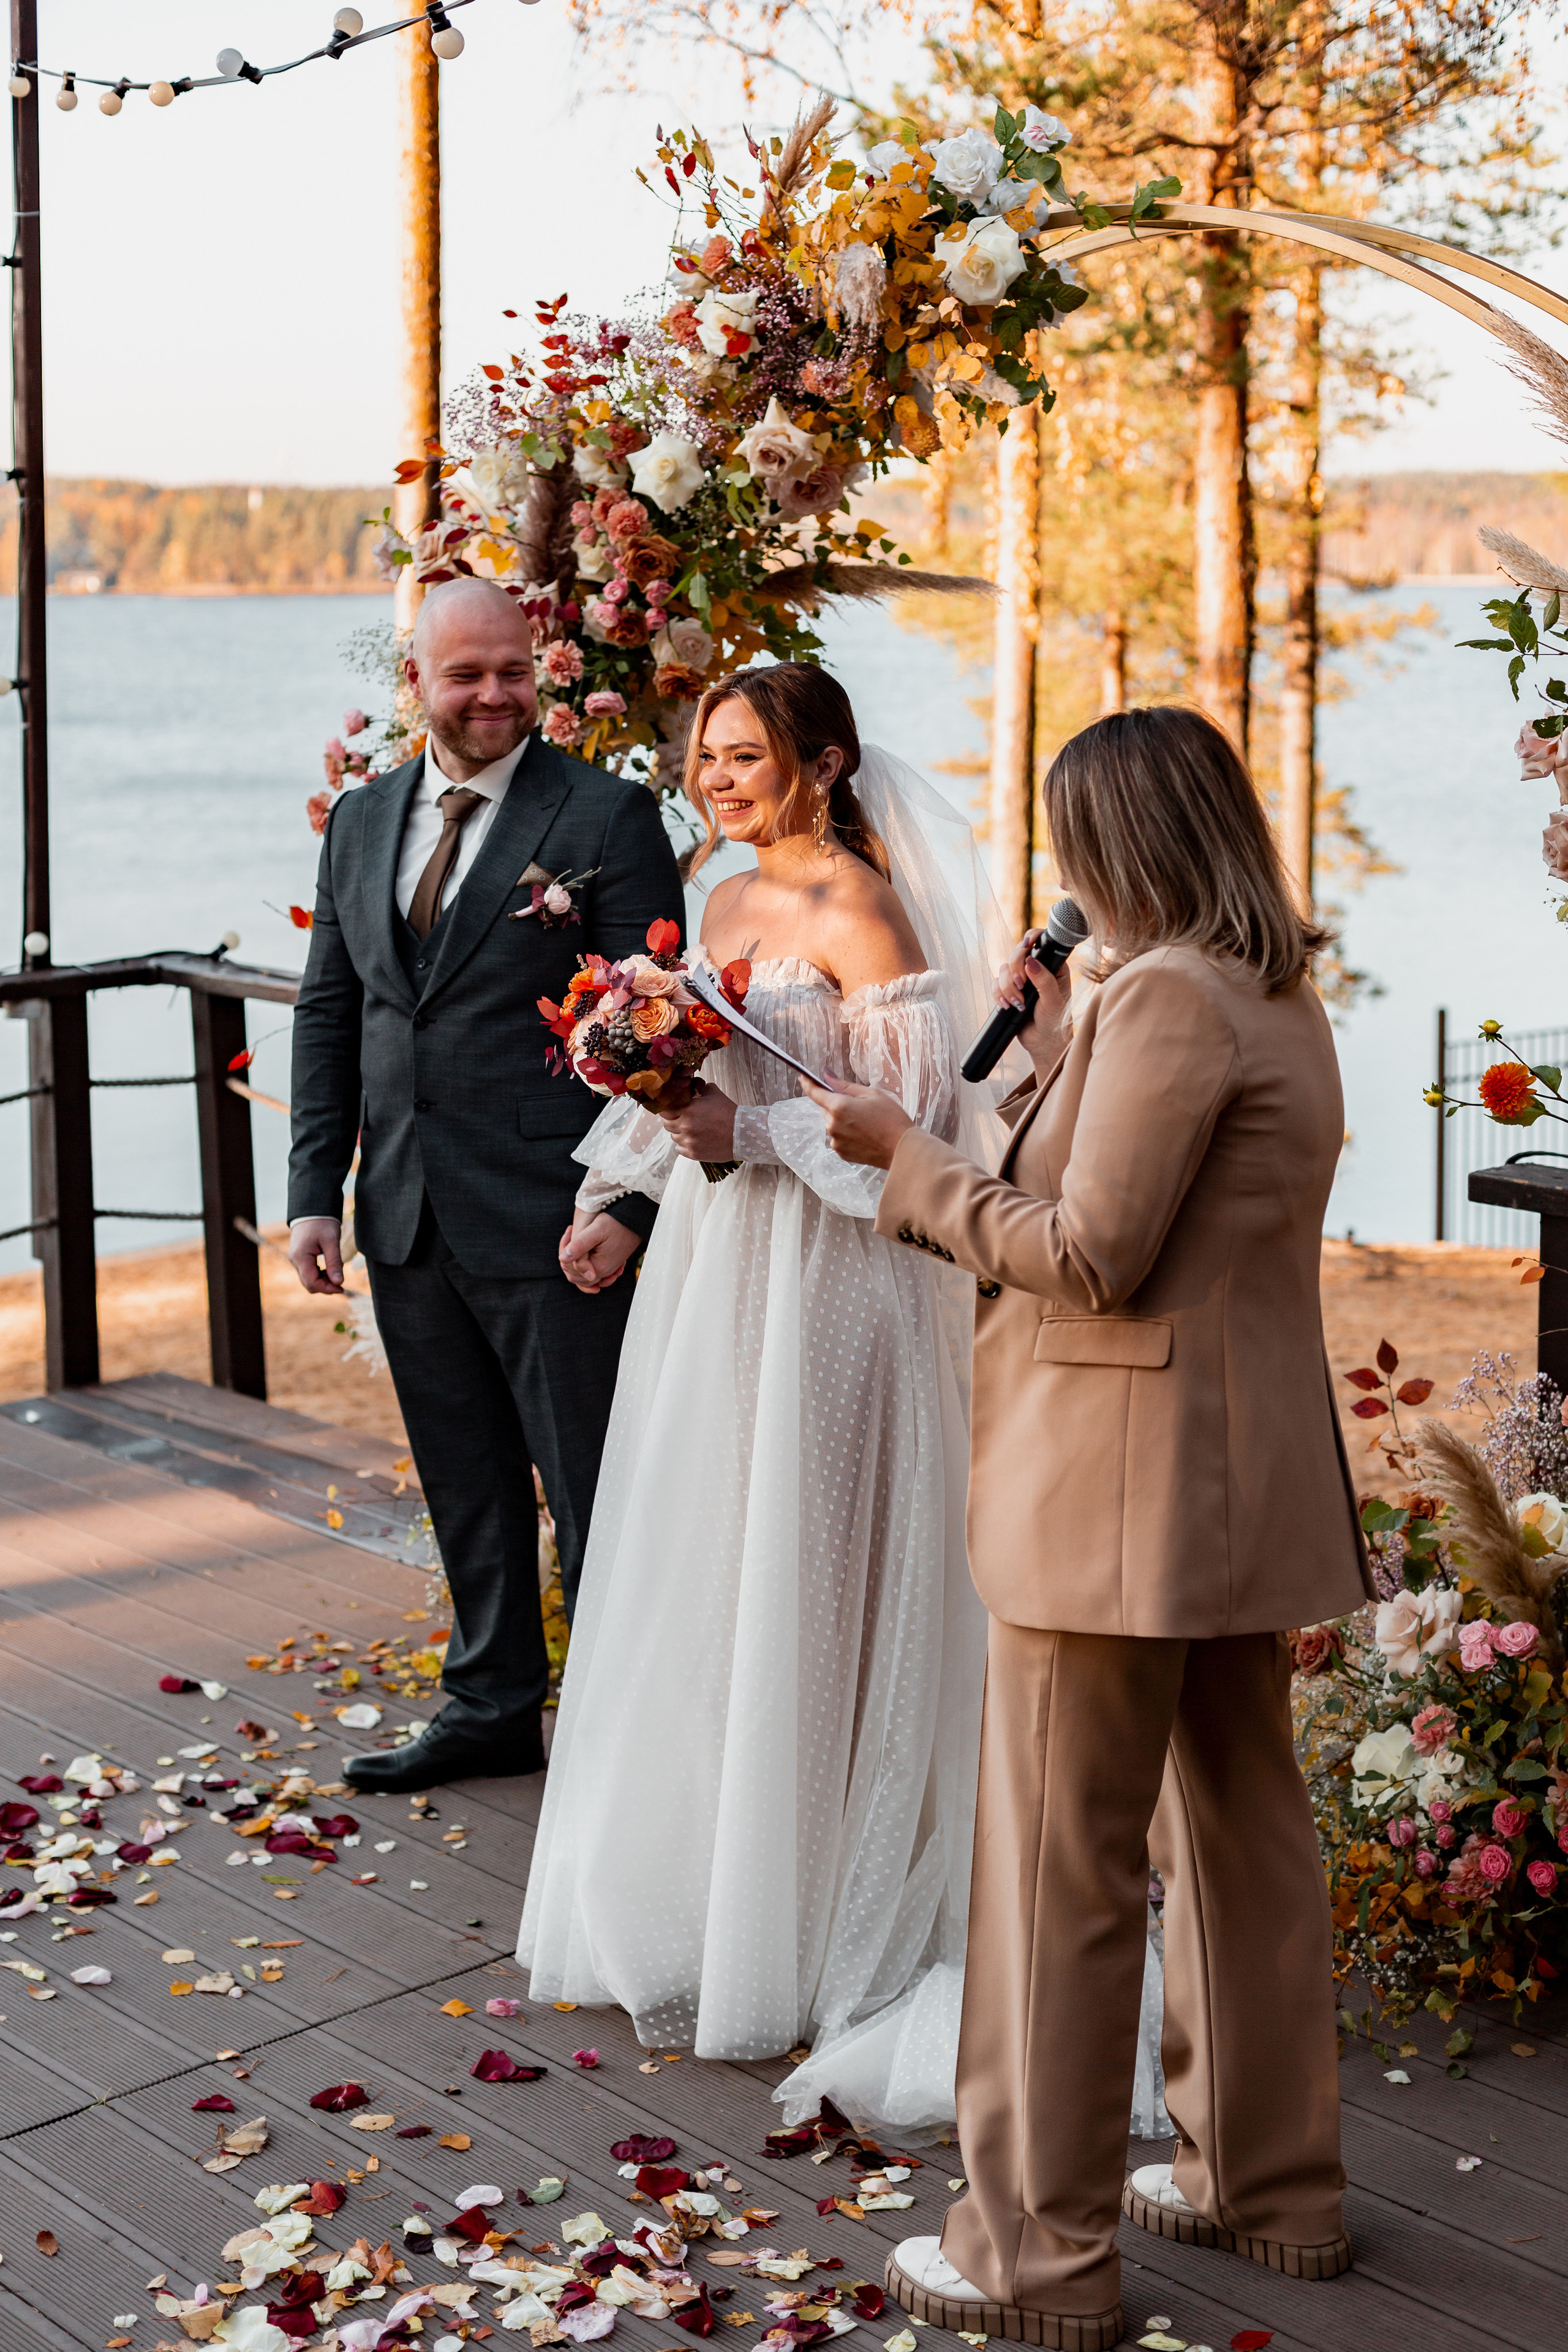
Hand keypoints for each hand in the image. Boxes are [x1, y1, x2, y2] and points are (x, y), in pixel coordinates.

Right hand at [290, 1216, 344, 1295]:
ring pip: (308, 1279)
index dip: (327, 1289)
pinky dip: (319, 1274)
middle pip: (309, 1284)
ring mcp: (296, 1259)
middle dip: (325, 1286)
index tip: (342, 1288)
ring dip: (323, 1280)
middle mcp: (295, 1260)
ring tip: (336, 1271)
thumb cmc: (322, 1222)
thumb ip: (334, 1263)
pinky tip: (330, 1268)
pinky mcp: (299, 1257)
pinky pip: (308, 1272)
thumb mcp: (331, 1241)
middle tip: (341, 1282)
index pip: (312, 1283)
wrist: (311, 1208)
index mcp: (300, 1257)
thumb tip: (339, 1283)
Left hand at [559, 1210, 641, 1292]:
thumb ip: (578, 1245)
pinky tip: (584, 1253)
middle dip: (569, 1259)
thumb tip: (562, 1259)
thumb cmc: (616, 1222)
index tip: (570, 1230)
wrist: (636, 1218)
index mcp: (599, 1266)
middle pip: (577, 1276)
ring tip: (576, 1240)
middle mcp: (605, 1271)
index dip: (565, 1253)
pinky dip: (586, 1268)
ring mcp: (609, 1269)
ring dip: (576, 1262)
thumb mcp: (595, 1231)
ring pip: (584, 1276)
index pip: (572, 1270)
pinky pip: (595, 1274)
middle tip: (571, 1234)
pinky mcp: (611, 1264)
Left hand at [658, 1077, 737, 1161]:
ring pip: (673, 1137)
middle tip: (682, 1120)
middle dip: (673, 1120)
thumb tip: (693, 1086)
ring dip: (679, 1133)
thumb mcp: (714, 1094)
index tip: (672, 1110)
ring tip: (692, 1131)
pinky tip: (694, 1141)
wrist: (742, 1133)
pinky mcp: (694, 1153)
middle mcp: (685, 1125)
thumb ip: (700, 1088)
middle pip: (667, 1124)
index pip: (665, 1110)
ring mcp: (689, 1141)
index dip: (668, 1109)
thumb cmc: (729, 1112)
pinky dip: (684, 1145)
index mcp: (688, 1109)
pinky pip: (679, 1149)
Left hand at [800, 1077, 912, 1168]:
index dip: (808, 1083)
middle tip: (858, 1105)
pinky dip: (847, 1133)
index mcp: (839, 1106)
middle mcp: (832, 1125)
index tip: (804, 1077)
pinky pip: (838, 1137)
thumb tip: (826, 1075)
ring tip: (866, 1122)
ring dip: (842, 1120)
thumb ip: (845, 1085)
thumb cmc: (891, 1119)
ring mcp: (836, 1141)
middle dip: (836, 1104)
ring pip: (832, 1124)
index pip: (814, 1092)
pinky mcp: (841, 1153)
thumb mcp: (872, 1094)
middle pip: (826, 1109)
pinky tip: (864, 1134)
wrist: (902, 1150)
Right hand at [995, 930, 1073, 1077]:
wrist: (1043, 1043)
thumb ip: (1043, 980)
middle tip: (1022, 985)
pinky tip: (1007, 1006)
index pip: (1040, 942)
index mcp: (1053, 966)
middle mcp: (1036, 969)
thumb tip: (1030, 962)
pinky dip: (998, 995)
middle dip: (1015, 970)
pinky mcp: (1008, 990)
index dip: (1031, 939)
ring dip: (1008, 987)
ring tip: (1018, 1004)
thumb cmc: (1054, 1021)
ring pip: (1003, 969)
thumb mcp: (1053, 1001)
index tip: (1026, 945)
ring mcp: (1021, 980)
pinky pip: (995, 984)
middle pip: (1017, 953)